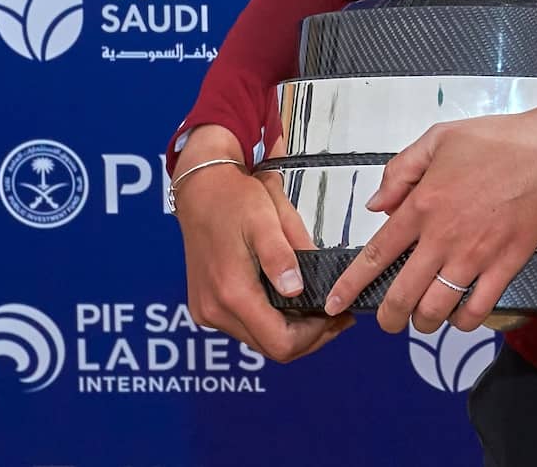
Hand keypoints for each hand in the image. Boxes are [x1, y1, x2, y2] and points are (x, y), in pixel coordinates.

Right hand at [173, 126, 353, 362]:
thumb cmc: (236, 198)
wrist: (200, 188)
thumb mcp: (267, 218)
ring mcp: (207, 311)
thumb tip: (297, 290)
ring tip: (318, 307)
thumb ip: (281, 256)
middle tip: (336, 315)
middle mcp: (215, 309)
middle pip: (271, 348)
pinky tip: (291, 301)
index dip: (314, 337)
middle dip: (308, 337)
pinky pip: (245, 327)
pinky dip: (271, 322)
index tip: (336, 316)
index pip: (280, 343)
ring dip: (290, 331)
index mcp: (232, 291)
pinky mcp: (206, 306)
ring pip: (258, 340)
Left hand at [323, 98, 536, 334]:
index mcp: (422, 205)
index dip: (351, 285)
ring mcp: (475, 255)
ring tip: (422, 319)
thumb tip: (376, 205)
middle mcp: (443, 237)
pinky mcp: (506, 265)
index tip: (335, 302)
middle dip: (387, 317)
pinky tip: (459, 316)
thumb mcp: (438, 138)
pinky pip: (478, 309)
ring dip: (423, 322)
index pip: (376, 255)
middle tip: (386, 320)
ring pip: (436, 309)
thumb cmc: (498, 140)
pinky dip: (464, 322)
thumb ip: (401, 171)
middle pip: (402, 295)